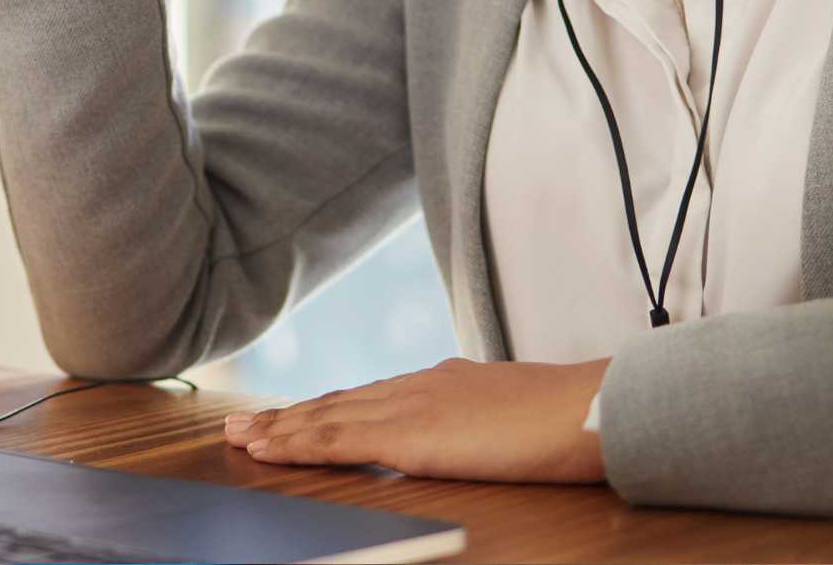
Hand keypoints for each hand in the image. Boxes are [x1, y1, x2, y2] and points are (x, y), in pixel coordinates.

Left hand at [222, 358, 609, 483]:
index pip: (372, 397)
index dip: (326, 408)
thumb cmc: (570, 418)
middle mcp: (420, 385)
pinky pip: (339, 438)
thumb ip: (481, 420)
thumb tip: (466, 432)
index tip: (292, 416)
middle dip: (289, 417)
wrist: (590, 408)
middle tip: (241, 424)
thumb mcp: (515, 414)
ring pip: (329, 417)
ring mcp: (412, 404)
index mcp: (445, 382)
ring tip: (241, 438)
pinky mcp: (410, 433)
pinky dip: (298, 443)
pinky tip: (269, 450)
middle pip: (339, 402)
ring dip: (281, 429)